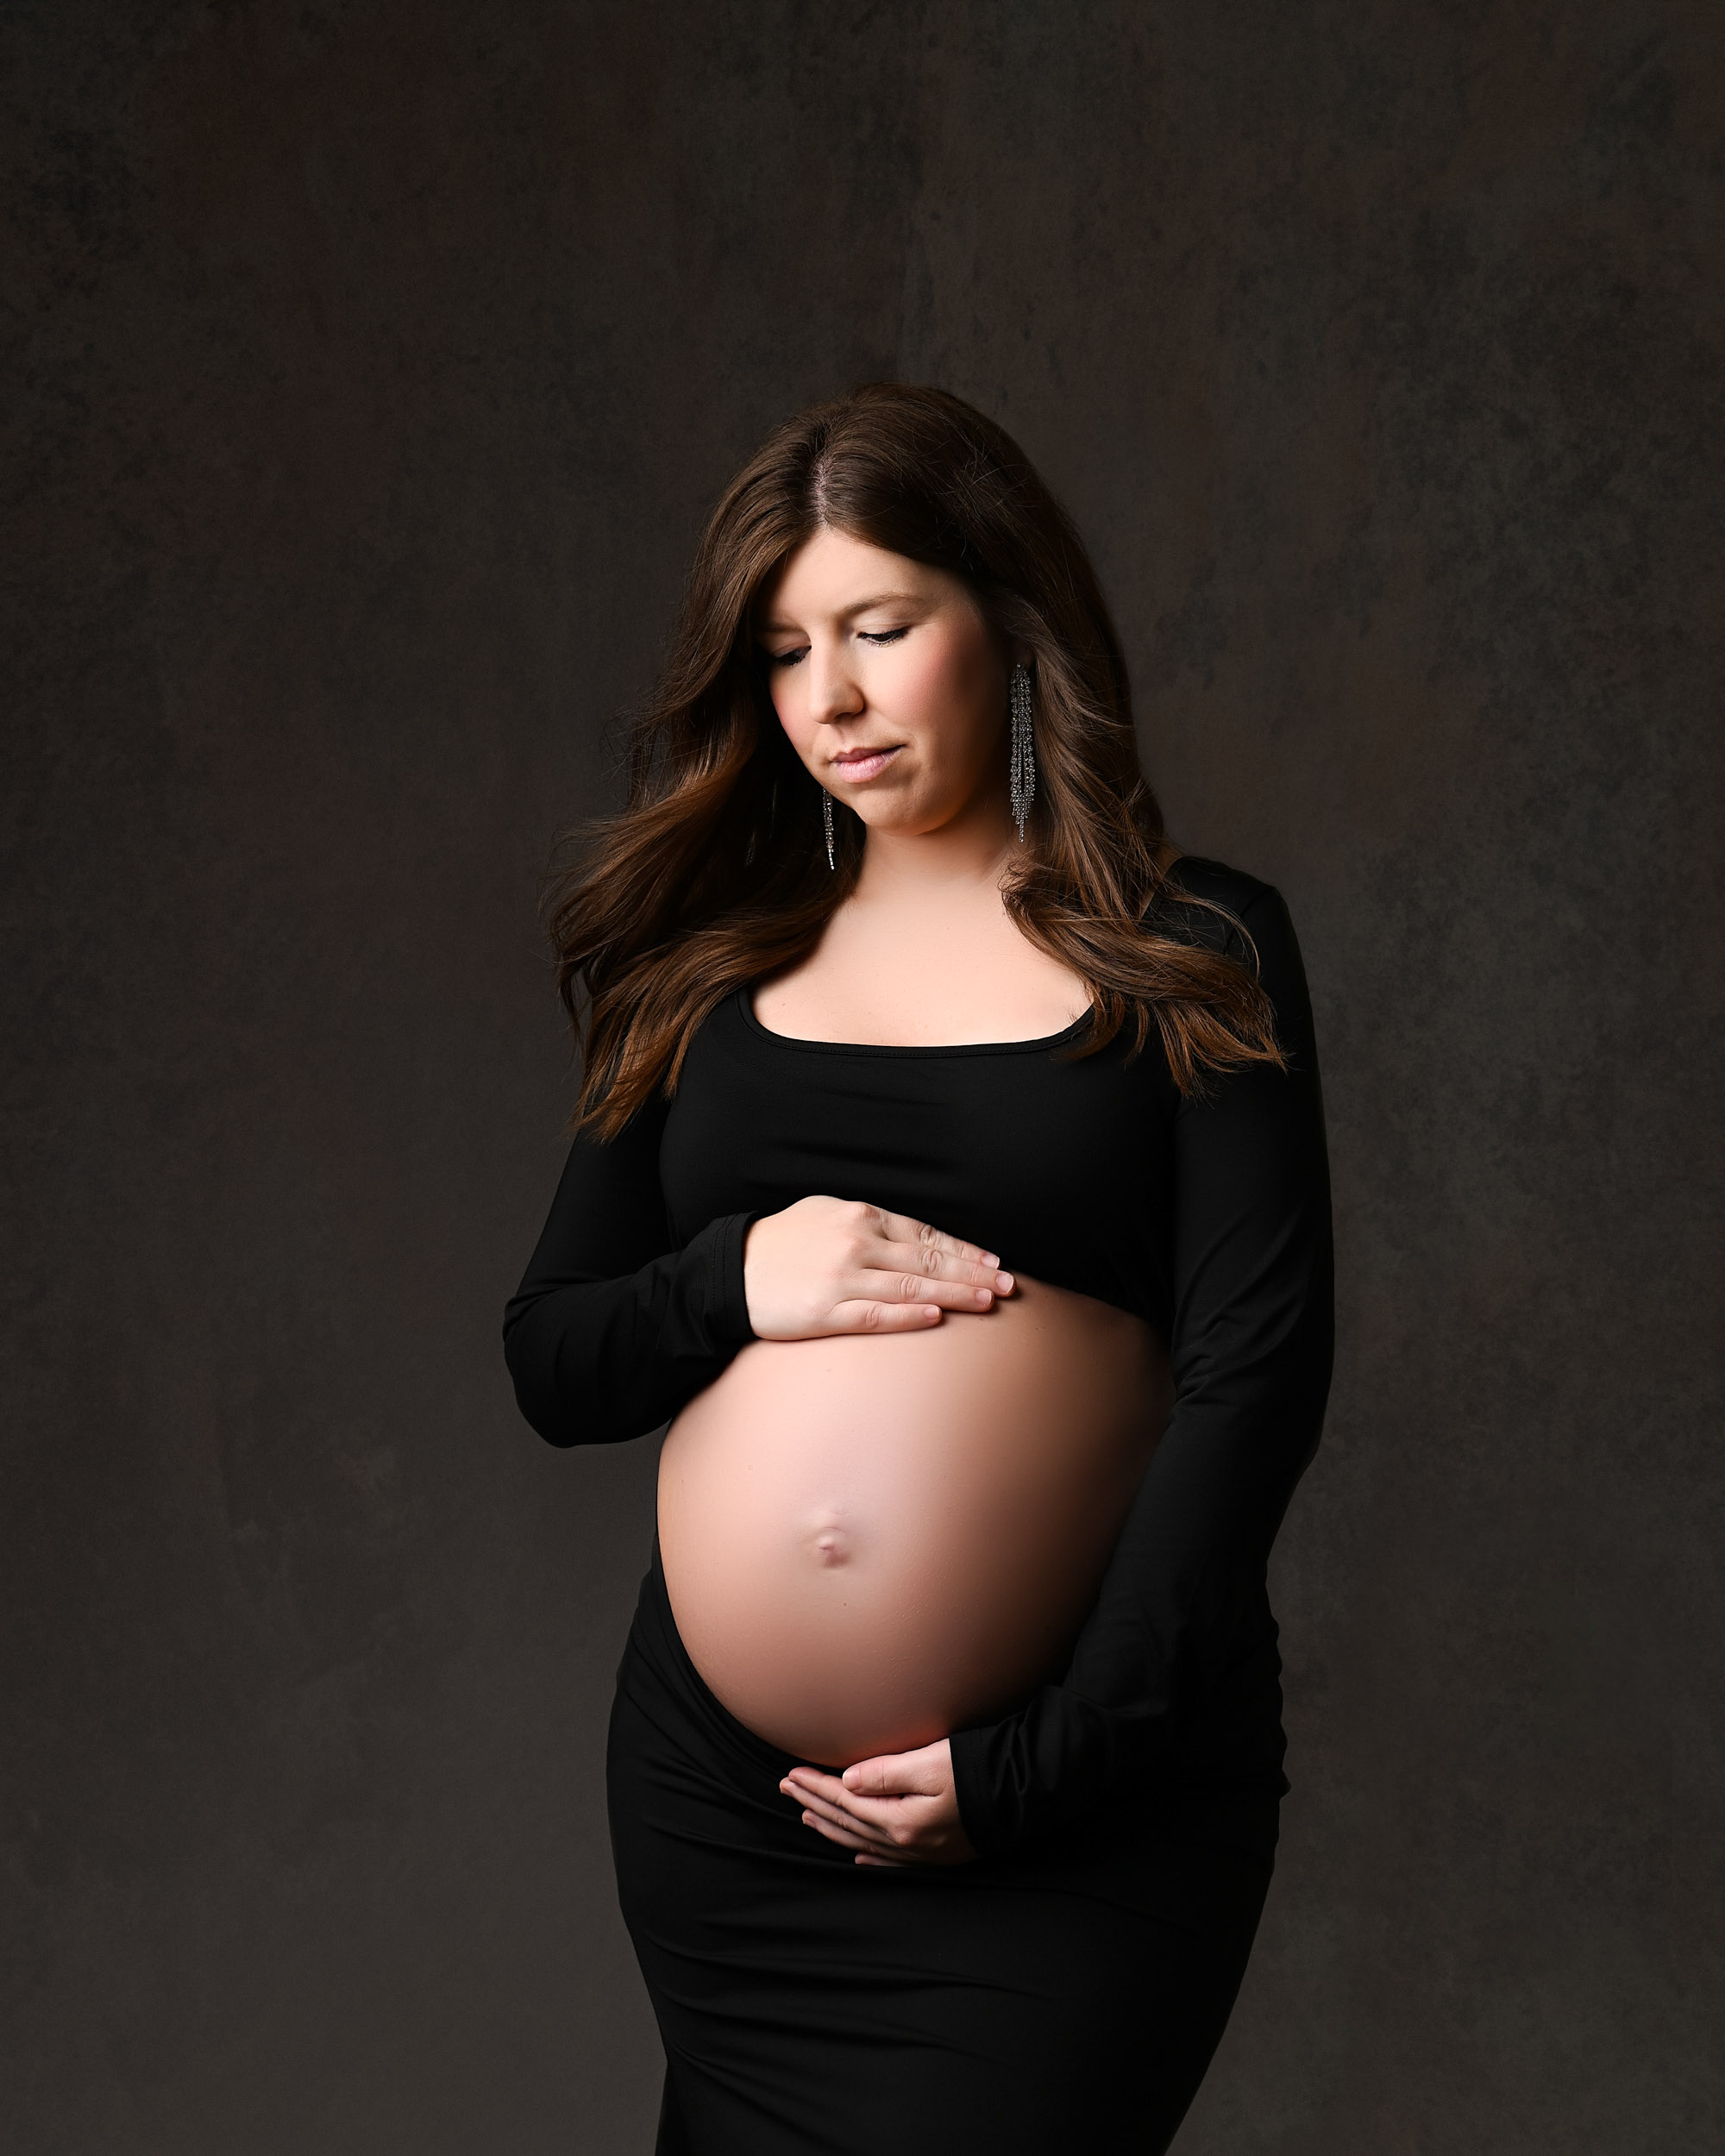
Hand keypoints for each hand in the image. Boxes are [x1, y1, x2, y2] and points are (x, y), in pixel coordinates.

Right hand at [743, 1196, 1013, 1340]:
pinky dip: (909, 1314)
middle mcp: (856, 1243)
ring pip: (912, 1285)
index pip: (926, 1233)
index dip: (965, 1249)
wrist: (730, 1273)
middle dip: (973, 1272)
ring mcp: (842, 1278)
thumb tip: (912, 1235)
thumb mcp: (825, 1215)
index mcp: (860, 1216)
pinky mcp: (826, 1312)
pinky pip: (876, 1314)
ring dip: (955, 1293)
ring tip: (988, 1301)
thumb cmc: (780, 1244)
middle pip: (928, 1258)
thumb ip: (868, 1222)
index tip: (994, 1262)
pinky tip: (936, 1315)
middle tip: (1008, 1286)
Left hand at [780, 1739, 977, 1867]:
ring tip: (807, 1816)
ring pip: (862, 1840)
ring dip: (832, 1826)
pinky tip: (856, 1854)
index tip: (791, 1773)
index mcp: (899, 1820)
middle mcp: (905, 1843)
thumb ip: (886, 1773)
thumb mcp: (932, 1763)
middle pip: (848, 1822)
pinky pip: (890, 1860)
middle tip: (786, 1789)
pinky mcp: (936, 1853)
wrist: (1022, 1795)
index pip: (846, 1801)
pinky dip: (867, 1855)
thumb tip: (848, 1781)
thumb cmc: (978, 1771)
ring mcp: (920, 1852)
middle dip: (814, 1804)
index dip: (816, 1786)